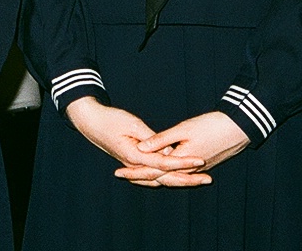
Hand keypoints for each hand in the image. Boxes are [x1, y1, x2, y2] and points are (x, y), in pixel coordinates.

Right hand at [65, 97, 205, 181]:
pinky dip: (168, 178)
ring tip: (200, 180)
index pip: (164, 163)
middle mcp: (135, 166)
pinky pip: (154, 176)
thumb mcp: (132, 123)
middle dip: (188, 179)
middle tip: (209, 179)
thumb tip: (168, 149)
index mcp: (135, 157)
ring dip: (180, 180)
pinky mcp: (135, 164)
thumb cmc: (111, 120)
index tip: (200, 160)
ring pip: (160, 180)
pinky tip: (179, 179)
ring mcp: (134, 167)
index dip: (183, 163)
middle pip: (165, 178)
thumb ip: (151, 139)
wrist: (91, 122)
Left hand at [119, 112, 249, 185]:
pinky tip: (159, 169)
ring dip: (151, 176)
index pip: (152, 171)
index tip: (118, 172)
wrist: (238, 128)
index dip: (134, 171)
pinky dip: (165, 173)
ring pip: (169, 177)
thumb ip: (161, 140)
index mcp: (180, 162)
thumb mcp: (184, 129)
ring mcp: (195, 169)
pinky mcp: (200, 165)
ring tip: (134, 174)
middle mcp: (187, 170)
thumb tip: (141, 148)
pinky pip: (178, 173)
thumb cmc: (211, 125)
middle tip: (121, 175)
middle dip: (139, 176)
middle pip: (159, 177)